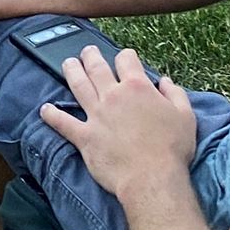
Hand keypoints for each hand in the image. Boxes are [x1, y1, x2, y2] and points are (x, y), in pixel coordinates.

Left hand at [37, 46, 199, 196]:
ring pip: (78, 86)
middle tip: (86, 51)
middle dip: (91, 56)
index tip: (125, 58)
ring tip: (68, 63)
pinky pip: (63, 123)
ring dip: (71, 72)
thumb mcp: (185, 116)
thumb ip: (175, 94)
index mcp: (137, 87)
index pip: (127, 60)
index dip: (126, 56)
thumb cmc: (172, 149)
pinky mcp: (84, 137)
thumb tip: (165, 81)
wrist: (152, 178)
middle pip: (97, 67)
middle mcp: (113, 96)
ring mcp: (96, 115)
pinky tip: (44, 109)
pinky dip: (51, 116)